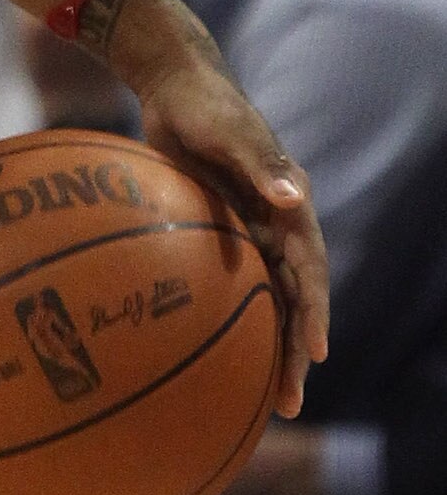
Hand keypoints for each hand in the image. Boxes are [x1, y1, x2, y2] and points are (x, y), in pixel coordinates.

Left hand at [111, 0, 327, 416]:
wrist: (176, 90)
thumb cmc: (203, 107)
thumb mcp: (229, 131)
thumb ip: (259, 162)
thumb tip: (295, 196)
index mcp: (290, 209)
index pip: (310, 273)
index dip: (315, 313)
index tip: (318, 354)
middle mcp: (278, 227)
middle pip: (293, 301)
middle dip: (294, 353)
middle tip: (288, 404)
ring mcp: (251, 234)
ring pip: (265, 302)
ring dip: (265, 349)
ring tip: (259, 403)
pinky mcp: (222, 235)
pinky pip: (230, 287)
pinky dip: (227, 321)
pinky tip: (206, 358)